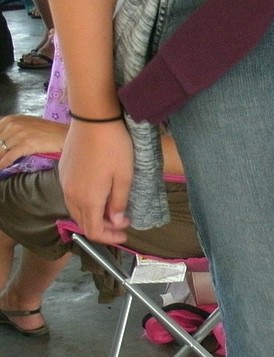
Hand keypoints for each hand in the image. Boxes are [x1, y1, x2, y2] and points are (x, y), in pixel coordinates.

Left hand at [0, 114, 68, 168]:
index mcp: (12, 119)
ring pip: (1, 149)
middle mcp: (13, 124)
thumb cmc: (47, 131)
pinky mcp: (26, 144)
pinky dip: (3, 163)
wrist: (63, 134)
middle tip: (0, 157)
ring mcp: (20, 134)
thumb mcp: (26, 124)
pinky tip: (1, 168)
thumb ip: (12, 129)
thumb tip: (2, 140)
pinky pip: (10, 156)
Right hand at [58, 121, 133, 244]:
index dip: (110, 237)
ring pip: (76, 210)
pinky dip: (85, 203)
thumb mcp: (124, 177)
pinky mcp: (64, 171)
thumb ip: (118, 202)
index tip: (125, 233)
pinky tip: (100, 195)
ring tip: (113, 210)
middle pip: (83, 222)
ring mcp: (65, 182)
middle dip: (103, 228)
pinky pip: (72, 196)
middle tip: (121, 223)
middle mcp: (71, 194)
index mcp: (88, 199)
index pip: (94, 231)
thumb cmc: (114, 147)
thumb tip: (115, 221)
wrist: (93, 119)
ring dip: (93, 216)